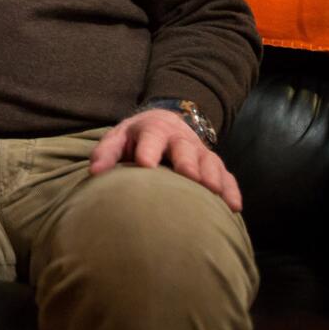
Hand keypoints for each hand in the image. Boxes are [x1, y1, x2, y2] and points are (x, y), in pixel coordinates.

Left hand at [89, 109, 242, 211]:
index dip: (149, 150)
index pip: (151, 137)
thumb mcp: (118, 138)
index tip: (145, 164)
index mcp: (153, 130)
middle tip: (188, 178)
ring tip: (213, 193)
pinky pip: (226, 175)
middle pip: (185, 148)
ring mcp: (199, 151)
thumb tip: (95, 173)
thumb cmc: (135, 138)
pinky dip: (231, 189)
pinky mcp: (213, 164)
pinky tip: (234, 207)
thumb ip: (106, 153)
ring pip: (209, 162)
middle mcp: (179, 139)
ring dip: (212, 176)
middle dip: (187, 162)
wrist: (164, 122)